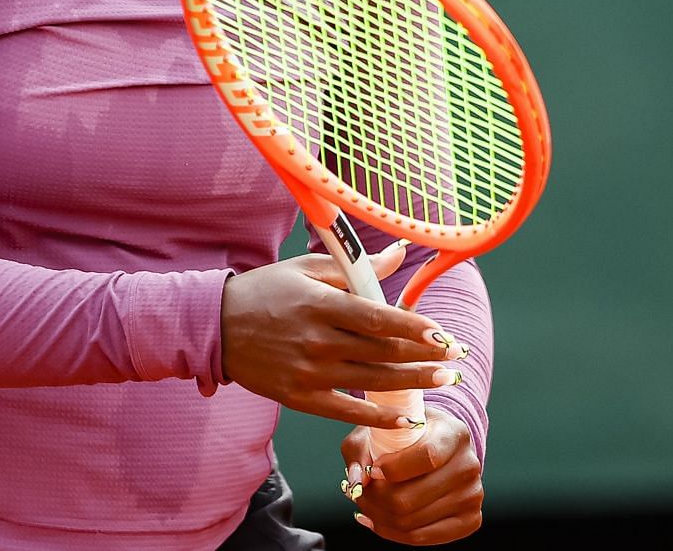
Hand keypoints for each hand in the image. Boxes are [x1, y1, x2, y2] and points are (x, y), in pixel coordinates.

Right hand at [220, 239, 462, 429]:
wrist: (216, 327)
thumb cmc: (264, 291)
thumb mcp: (306, 268)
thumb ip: (355, 267)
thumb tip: (399, 254)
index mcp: (319, 304)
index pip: (376, 318)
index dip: (414, 327)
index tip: (443, 334)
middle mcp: (317, 340)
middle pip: (382, 351)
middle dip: (425, 356)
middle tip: (457, 357)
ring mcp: (309, 372)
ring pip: (372, 381)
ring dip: (413, 383)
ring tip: (445, 381)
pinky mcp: (300, 397)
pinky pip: (348, 411)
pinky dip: (380, 417)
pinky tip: (409, 418)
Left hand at [339, 407, 483, 543]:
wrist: (436, 446)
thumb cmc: (405, 436)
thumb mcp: (380, 429)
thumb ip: (361, 449)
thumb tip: (357, 482)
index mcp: (453, 433)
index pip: (427, 457)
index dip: (393, 468)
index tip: (372, 470)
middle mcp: (469, 464)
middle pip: (412, 498)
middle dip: (375, 499)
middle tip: (360, 493)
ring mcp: (472, 495)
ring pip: (412, 521)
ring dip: (379, 517)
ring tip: (366, 504)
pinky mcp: (470, 520)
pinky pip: (422, 538)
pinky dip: (392, 532)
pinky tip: (377, 520)